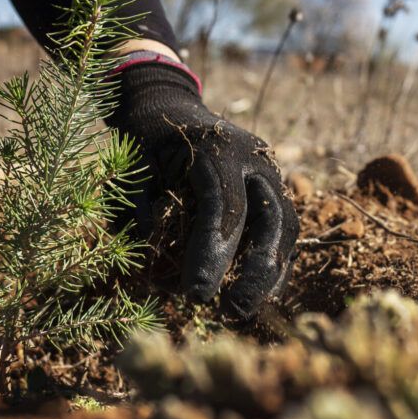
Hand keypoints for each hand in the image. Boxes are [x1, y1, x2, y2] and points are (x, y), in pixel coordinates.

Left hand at [110, 60, 298, 316]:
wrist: (169, 107)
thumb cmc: (146, 142)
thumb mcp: (132, 167)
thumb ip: (138, 210)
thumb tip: (153, 263)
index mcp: (217, 148)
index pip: (224, 206)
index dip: (212, 253)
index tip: (197, 295)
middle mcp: (254, 160)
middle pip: (271, 219)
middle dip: (256, 271)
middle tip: (233, 312)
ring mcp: (270, 173)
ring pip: (285, 228)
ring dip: (270, 274)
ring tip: (245, 311)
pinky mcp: (275, 190)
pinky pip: (284, 231)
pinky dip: (274, 265)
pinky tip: (260, 296)